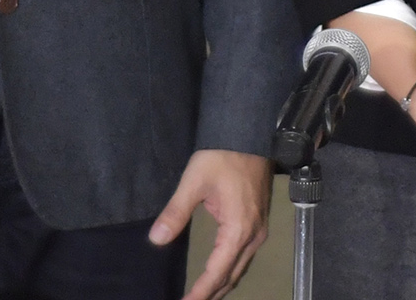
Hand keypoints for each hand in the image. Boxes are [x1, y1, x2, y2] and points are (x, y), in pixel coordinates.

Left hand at [150, 149, 271, 299]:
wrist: (248, 133)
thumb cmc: (221, 156)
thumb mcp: (193, 182)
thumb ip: (176, 212)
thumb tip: (156, 239)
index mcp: (238, 229)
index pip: (217, 272)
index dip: (200, 293)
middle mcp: (253, 235)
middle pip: (231, 276)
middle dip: (211, 294)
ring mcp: (259, 229)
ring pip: (240, 268)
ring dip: (221, 285)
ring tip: (201, 296)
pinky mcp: (258, 222)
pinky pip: (244, 256)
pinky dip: (230, 271)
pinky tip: (218, 273)